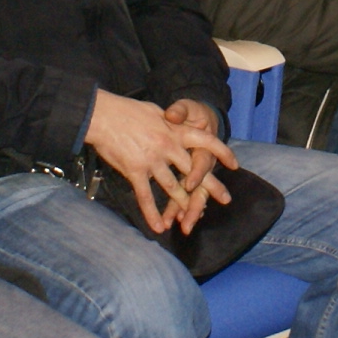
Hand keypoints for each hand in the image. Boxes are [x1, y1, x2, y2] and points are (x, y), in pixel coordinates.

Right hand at [85, 90, 237, 232]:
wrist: (103, 115)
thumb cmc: (127, 111)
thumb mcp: (155, 111)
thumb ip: (170, 121)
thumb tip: (177, 121)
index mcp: (176, 130)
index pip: (206, 141)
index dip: (222, 152)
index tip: (234, 164)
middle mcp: (169, 146)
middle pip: (195, 169)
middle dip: (211, 186)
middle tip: (224, 199)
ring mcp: (153, 160)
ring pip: (174, 187)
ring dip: (184, 205)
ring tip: (192, 220)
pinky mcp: (136, 171)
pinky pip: (146, 196)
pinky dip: (152, 213)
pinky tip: (159, 227)